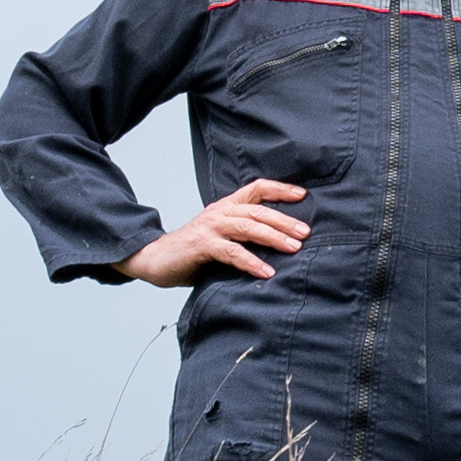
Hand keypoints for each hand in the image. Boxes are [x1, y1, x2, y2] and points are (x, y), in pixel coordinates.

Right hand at [120, 179, 309, 287]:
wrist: (155, 259)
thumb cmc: (192, 252)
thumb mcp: (220, 237)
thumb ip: (242, 236)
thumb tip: (278, 245)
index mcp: (226, 206)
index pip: (256, 189)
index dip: (279, 189)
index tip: (302, 195)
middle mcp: (220, 212)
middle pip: (258, 210)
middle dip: (285, 220)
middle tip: (306, 232)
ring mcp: (210, 227)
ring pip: (248, 227)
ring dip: (274, 237)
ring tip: (294, 248)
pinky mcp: (202, 245)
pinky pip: (232, 252)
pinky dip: (251, 262)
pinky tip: (267, 272)